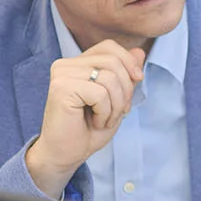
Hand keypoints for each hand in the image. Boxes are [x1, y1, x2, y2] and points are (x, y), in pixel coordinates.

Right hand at [26, 40, 145, 198]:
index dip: (128, 63)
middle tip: (117, 111)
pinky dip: (105, 112)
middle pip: (113, 61)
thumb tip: (139, 52)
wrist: (67, 153)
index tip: (136, 81)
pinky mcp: (61, 88)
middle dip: (125, 90)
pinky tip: (95, 122)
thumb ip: (125, 74)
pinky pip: (100, 93)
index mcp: (77, 63)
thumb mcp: (117, 98)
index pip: (110, 46)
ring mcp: (61, 75)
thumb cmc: (89, 128)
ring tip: (104, 119)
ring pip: (110, 78)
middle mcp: (65, 64)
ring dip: (116, 105)